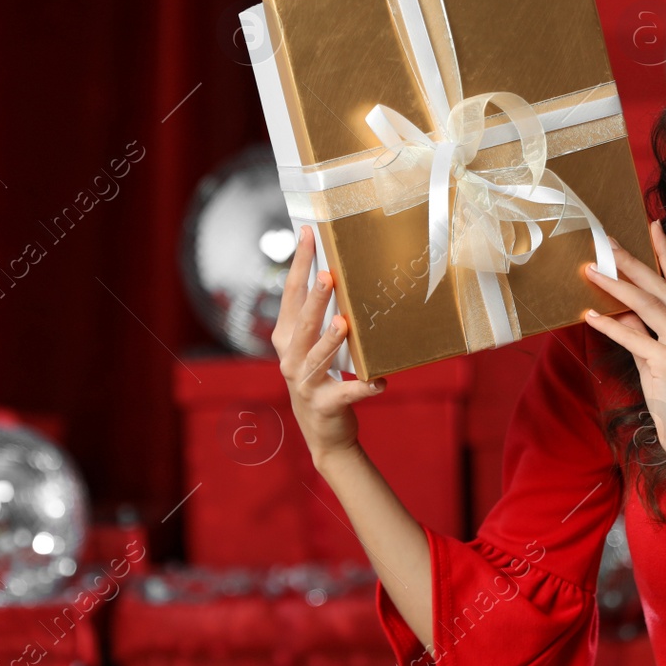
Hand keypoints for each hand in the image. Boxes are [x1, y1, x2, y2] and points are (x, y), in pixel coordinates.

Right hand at [270, 224, 386, 464]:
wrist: (323, 431)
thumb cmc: (321, 376)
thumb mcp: (312, 345)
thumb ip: (319, 316)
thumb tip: (338, 272)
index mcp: (286, 337)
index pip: (291, 294)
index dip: (300, 264)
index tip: (308, 234)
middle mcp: (289, 357)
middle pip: (302, 323)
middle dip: (315, 299)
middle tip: (329, 275)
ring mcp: (304, 382)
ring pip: (316, 356)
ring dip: (330, 340)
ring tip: (344, 323)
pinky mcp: (324, 404)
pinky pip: (346, 392)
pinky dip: (363, 387)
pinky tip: (379, 382)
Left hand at [582, 218, 665, 466]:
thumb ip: (647, 335)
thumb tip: (621, 310)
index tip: (654, 227)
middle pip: (662, 287)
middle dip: (632, 262)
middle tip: (607, 242)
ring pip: (647, 305)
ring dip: (616, 285)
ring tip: (592, 270)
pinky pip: (634, 337)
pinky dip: (610, 325)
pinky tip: (591, 315)